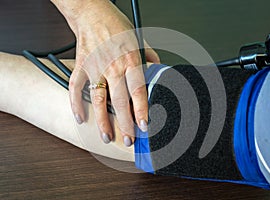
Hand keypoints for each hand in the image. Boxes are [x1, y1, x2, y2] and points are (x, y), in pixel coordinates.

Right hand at [52, 0, 159, 145]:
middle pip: (120, 100)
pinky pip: (75, 87)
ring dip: (102, 121)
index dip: (141, 110)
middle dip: (125, 123)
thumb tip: (157, 70)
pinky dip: (75, 104)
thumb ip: (149, 57)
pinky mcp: (81, 66)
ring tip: (107, 136)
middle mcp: (113, 66)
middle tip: (128, 140)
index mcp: (130, 59)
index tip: (144, 126)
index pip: (138, 90)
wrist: (92, 12)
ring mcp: (95, 67)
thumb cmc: (115, 25)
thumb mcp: (139, 38)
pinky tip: (80, 118)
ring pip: (99, 99)